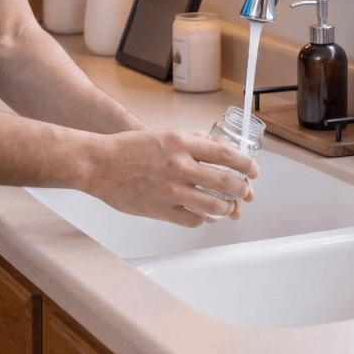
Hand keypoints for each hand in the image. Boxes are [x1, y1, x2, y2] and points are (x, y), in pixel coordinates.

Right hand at [83, 128, 258, 226]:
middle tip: (246, 192)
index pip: (226, 155)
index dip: (246, 165)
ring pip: (215, 205)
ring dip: (227, 208)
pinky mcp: (162, 210)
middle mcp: (180, 166)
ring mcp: (172, 191)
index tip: (253, 170)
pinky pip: (194, 220)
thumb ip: (190, 140)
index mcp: (181, 143)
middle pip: (226, 183)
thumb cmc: (127, 148)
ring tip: (229, 207)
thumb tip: (215, 148)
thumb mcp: (163, 134)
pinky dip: (204, 219)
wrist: (100, 164)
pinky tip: (204, 215)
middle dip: (242, 190)